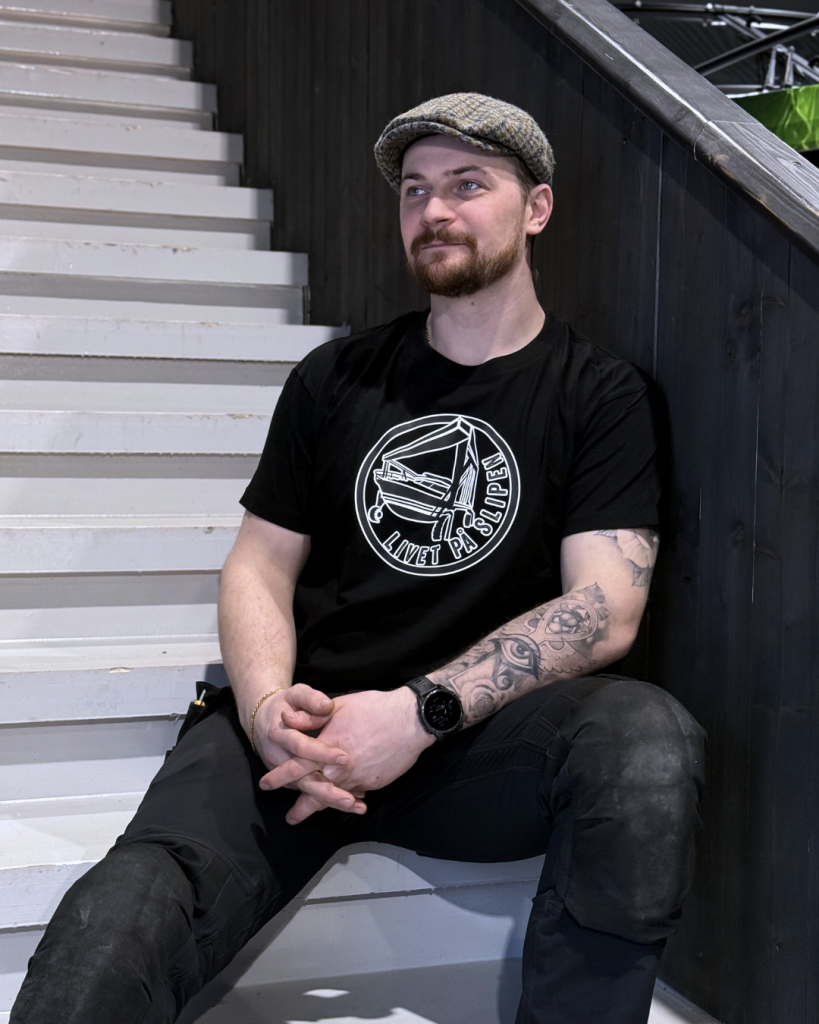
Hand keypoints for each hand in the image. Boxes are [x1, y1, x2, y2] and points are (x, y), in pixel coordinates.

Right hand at [252, 683, 365, 817]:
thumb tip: (327, 706)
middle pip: (302, 779)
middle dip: (326, 791)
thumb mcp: (296, 694)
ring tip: (356, 805)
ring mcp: (283, 773)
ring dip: (330, 800)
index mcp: (280, 735)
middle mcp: (279, 758)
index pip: (301, 747)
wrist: (263, 719)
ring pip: (307, 790)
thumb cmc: (285, 705)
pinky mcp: (290, 781)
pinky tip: (353, 801)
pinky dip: (328, 799)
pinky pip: (309, 791)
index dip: (321, 753)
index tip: (344, 757)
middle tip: (350, 800)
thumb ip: (311, 699)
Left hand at [264, 687, 434, 824]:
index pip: (297, 767)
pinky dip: (350, 798)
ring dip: (324, 806)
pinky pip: (357, 794)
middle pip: (315, 794)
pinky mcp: (374, 784)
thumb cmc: (375, 708)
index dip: (280, 777)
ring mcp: (359, 779)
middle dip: (300, 809)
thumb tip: (287, 719)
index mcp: (328, 747)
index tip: (266, 784)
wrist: (411, 720)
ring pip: (336, 798)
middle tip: (290, 818)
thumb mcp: (339, 706)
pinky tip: (349, 801)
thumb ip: (310, 717)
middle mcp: (340, 769)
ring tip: (314, 815)